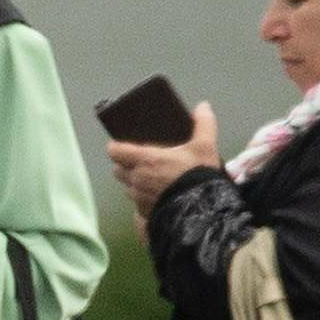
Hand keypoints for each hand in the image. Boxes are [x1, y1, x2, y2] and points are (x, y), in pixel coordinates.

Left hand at [107, 102, 222, 224]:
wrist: (203, 212)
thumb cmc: (199, 176)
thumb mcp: (205, 147)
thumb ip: (203, 124)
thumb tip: (203, 106)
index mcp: (144, 160)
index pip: (114, 151)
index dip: (116, 147)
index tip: (121, 144)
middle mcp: (137, 180)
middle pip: (118, 170)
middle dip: (125, 165)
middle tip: (140, 161)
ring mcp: (139, 198)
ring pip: (127, 187)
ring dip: (134, 182)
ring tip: (151, 178)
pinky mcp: (145, 213)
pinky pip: (137, 204)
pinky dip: (143, 199)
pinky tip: (158, 196)